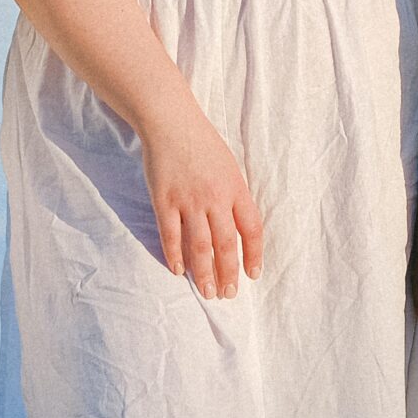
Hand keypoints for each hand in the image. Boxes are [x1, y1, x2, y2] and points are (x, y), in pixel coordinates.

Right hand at [135, 91, 264, 298]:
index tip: (253, 275)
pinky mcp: (164, 200)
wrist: (172, 122)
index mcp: (236, 189)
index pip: (251, 229)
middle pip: (225, 244)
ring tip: (208, 292)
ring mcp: (189, 200)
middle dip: (228, 273)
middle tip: (228, 294)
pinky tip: (179, 271)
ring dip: (205, 272)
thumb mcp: (229, 168)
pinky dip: (175, 255)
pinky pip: (171, 235)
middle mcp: (215, 198)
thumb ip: (234, 197)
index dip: (253, 255)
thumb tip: (239, 228)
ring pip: (200, 246)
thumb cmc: (203, 144)